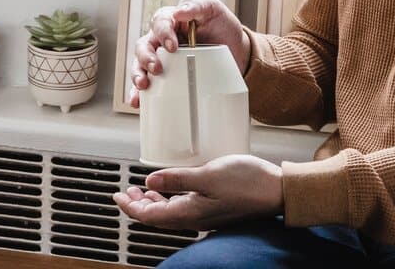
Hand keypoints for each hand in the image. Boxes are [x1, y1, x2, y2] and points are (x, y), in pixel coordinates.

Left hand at [113, 154, 282, 229]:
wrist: (277, 192)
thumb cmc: (247, 182)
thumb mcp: (207, 175)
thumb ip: (177, 178)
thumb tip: (150, 179)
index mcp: (189, 213)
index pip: (149, 215)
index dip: (130, 206)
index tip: (117, 196)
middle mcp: (194, 218)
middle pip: (156, 216)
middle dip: (138, 204)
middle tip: (125, 191)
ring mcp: (204, 214)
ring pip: (169, 211)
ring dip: (153, 200)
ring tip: (142, 188)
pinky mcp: (214, 208)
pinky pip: (183, 206)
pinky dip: (170, 197)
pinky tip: (171, 187)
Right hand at [127, 0, 248, 108]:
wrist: (235, 49)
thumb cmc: (221, 25)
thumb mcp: (213, 9)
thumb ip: (196, 5)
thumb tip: (180, 10)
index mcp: (171, 20)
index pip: (159, 23)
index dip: (163, 34)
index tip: (173, 46)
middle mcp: (161, 39)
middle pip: (144, 45)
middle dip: (146, 57)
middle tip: (157, 68)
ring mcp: (161, 58)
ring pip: (139, 64)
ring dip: (138, 75)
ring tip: (143, 86)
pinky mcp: (165, 76)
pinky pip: (148, 84)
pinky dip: (139, 94)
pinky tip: (139, 102)